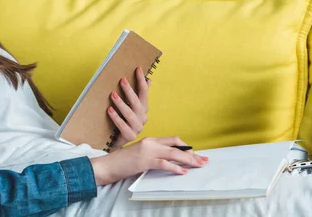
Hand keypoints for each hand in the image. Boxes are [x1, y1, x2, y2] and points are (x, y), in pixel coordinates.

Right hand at [90, 137, 208, 185]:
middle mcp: (150, 142)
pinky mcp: (144, 161)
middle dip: (192, 153)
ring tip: (199, 165)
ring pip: (173, 153)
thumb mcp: (139, 154)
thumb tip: (168, 160)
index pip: (173, 140)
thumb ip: (152, 154)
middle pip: (177, 145)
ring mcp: (147, 151)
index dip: (186, 147)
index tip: (195, 153)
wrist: (107, 165)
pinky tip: (183, 171)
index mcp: (150, 140)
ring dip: (189, 160)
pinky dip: (175, 167)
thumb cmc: (122, 162)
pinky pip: (164, 163)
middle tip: (204, 160)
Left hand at [107, 66, 150, 148]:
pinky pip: (123, 126)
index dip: (141, 81)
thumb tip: (148, 79)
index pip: (144, 93)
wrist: (117, 141)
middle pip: (137, 104)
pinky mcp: (129, 137)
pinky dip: (116, 117)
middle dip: (130, 91)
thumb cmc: (123, 121)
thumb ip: (138, 94)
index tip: (138, 69)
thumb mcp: (130, 106)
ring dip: (122, 103)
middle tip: (122, 80)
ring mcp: (137, 128)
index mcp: (143, 109)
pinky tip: (109, 110)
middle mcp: (142, 118)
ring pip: (130, 115)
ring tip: (113, 95)